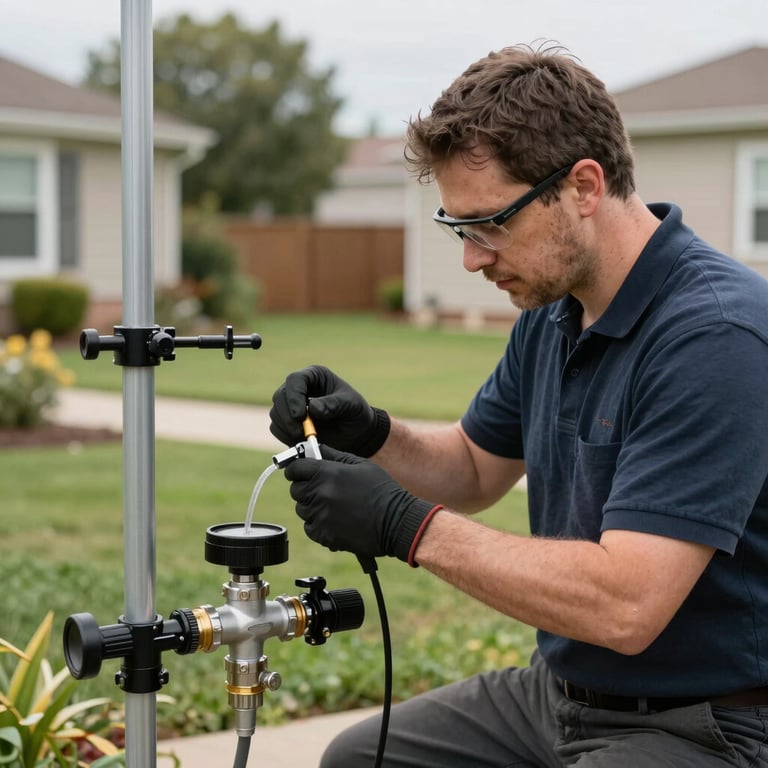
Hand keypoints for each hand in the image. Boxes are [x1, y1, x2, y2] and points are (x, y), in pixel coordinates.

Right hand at [269, 365, 389, 456]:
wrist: (356, 434)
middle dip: (287, 416)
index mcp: (314, 376)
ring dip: (286, 427)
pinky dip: (285, 436)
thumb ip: (334, 404)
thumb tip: (313, 408)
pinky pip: (276, 428)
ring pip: (275, 413)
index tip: (301, 415)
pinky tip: (301, 441)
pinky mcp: (287, 422)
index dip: (294, 396)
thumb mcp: (351, 405)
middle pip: (280, 396)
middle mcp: (298, 388)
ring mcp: (290, 405)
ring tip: (304, 437)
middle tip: (300, 432)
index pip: (295, 380)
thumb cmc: (356, 413)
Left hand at [283, 445, 439, 563]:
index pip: (295, 469)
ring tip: (334, 506)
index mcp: (326, 473)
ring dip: (313, 507)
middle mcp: (319, 493)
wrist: (395, 521)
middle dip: (306, 488)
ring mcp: (320, 516)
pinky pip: (310, 527)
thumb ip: (334, 455)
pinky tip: (336, 520)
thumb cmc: (381, 490)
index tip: (300, 472)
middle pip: (296, 490)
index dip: (297, 469)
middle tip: (322, 489)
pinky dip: (318, 524)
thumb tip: (315, 449)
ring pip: (302, 509)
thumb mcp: (360, 464)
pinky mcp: (323, 535)